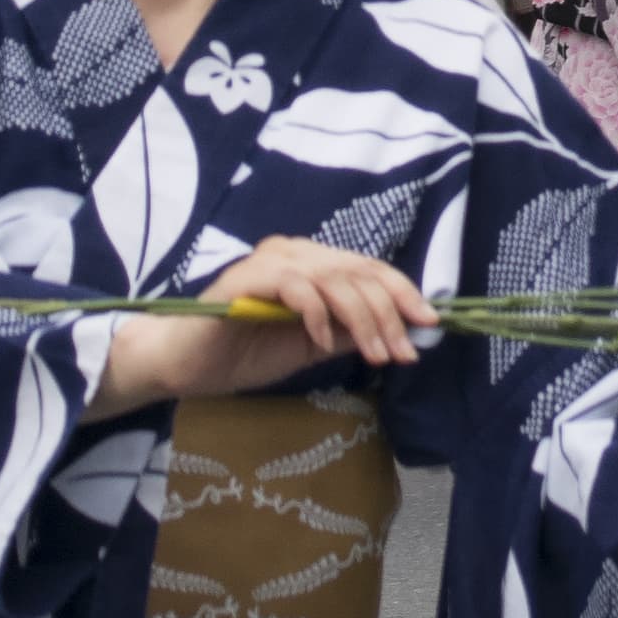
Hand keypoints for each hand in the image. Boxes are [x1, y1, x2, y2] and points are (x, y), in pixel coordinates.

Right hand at [102, 236, 426, 413]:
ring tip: (376, 355)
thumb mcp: (313, 346)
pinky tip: (321, 341)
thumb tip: (403, 332)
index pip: (369, 269)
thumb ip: (350, 333)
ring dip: (362, 319)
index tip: (430, 324)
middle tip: (405, 352)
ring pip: (334, 279)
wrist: (187, 364)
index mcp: (313, 264)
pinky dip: (315, 313)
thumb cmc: (245, 353)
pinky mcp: (245, 278)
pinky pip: (294, 286)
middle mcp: (295, 252)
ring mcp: (270, 262)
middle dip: (390, 313)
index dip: (403, 293)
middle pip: (359, 272)